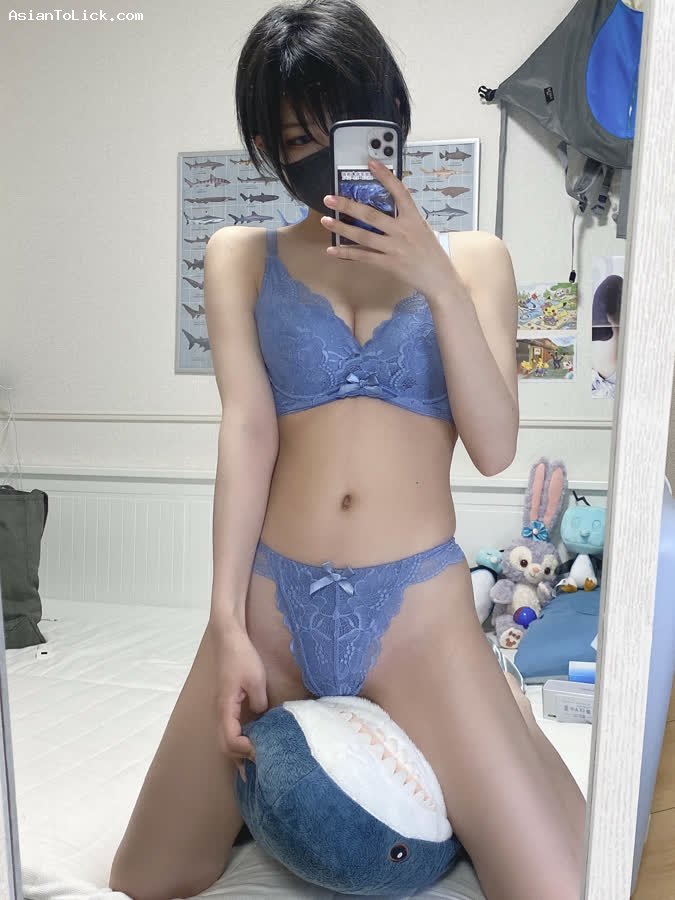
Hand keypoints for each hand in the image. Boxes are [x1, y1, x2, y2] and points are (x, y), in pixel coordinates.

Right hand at [206, 621, 268, 782]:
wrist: (229, 638)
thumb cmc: (242, 657)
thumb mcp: (256, 680)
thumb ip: (260, 704)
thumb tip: (262, 720)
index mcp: (224, 708)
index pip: (231, 740)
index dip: (246, 750)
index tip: (264, 751)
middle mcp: (219, 712)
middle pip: (224, 745)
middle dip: (240, 760)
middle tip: (258, 771)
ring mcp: (221, 709)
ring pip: (225, 739)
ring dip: (238, 753)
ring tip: (254, 766)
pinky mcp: (226, 705)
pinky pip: (229, 729)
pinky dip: (238, 741)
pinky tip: (251, 745)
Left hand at [320, 158, 456, 299]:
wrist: (439, 279)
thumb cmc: (431, 254)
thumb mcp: (423, 229)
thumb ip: (405, 219)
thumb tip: (386, 209)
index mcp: (414, 218)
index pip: (399, 192)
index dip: (385, 176)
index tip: (371, 163)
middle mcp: (403, 231)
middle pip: (371, 215)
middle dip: (348, 205)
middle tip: (330, 198)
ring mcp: (394, 248)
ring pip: (363, 236)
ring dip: (342, 228)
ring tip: (326, 220)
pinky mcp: (388, 264)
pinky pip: (364, 257)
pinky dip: (347, 253)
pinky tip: (333, 249)